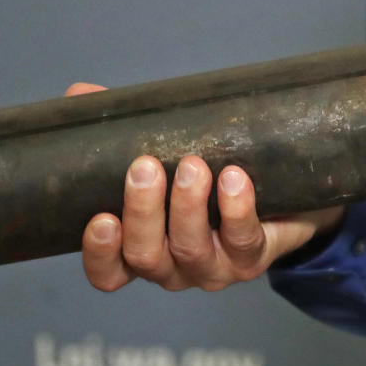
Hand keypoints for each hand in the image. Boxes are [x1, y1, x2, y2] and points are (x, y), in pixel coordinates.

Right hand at [65, 83, 345, 291]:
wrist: (285, 197)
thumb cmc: (209, 175)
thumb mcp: (163, 151)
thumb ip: (123, 128)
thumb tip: (80, 94)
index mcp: (143, 248)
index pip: (110, 272)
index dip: (100, 253)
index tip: (101, 218)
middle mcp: (174, 266)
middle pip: (146, 256)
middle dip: (143, 211)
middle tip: (145, 166)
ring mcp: (214, 267)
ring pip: (191, 249)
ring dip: (188, 206)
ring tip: (192, 165)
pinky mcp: (254, 257)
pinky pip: (244, 240)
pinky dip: (237, 209)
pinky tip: (233, 177)